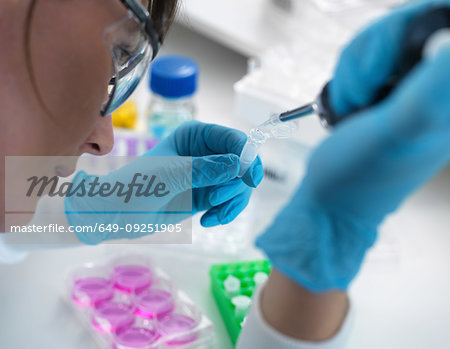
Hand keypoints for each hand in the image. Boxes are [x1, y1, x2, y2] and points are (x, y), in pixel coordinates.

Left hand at [66, 121, 262, 243]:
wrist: (117, 214)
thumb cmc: (136, 186)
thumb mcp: (171, 175)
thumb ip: (206, 169)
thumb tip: (239, 164)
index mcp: (195, 135)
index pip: (232, 139)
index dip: (246, 155)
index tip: (250, 177)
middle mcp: (205, 152)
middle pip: (242, 164)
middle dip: (235, 184)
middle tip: (216, 199)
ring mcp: (207, 176)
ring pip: (239, 185)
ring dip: (231, 202)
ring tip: (211, 215)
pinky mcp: (206, 196)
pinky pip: (229, 202)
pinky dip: (225, 212)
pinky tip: (207, 220)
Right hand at [256, 2, 449, 292]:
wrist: (332, 197)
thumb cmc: (361, 175)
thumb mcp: (397, 132)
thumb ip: (432, 89)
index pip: (444, 25)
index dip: (410, 32)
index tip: (390, 64)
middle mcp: (440, 89)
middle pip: (413, 25)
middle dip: (374, 53)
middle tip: (365, 93)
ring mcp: (413, 88)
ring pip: (385, 38)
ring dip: (356, 69)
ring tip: (354, 106)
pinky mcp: (388, 89)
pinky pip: (368, 56)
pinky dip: (349, 75)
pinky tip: (350, 104)